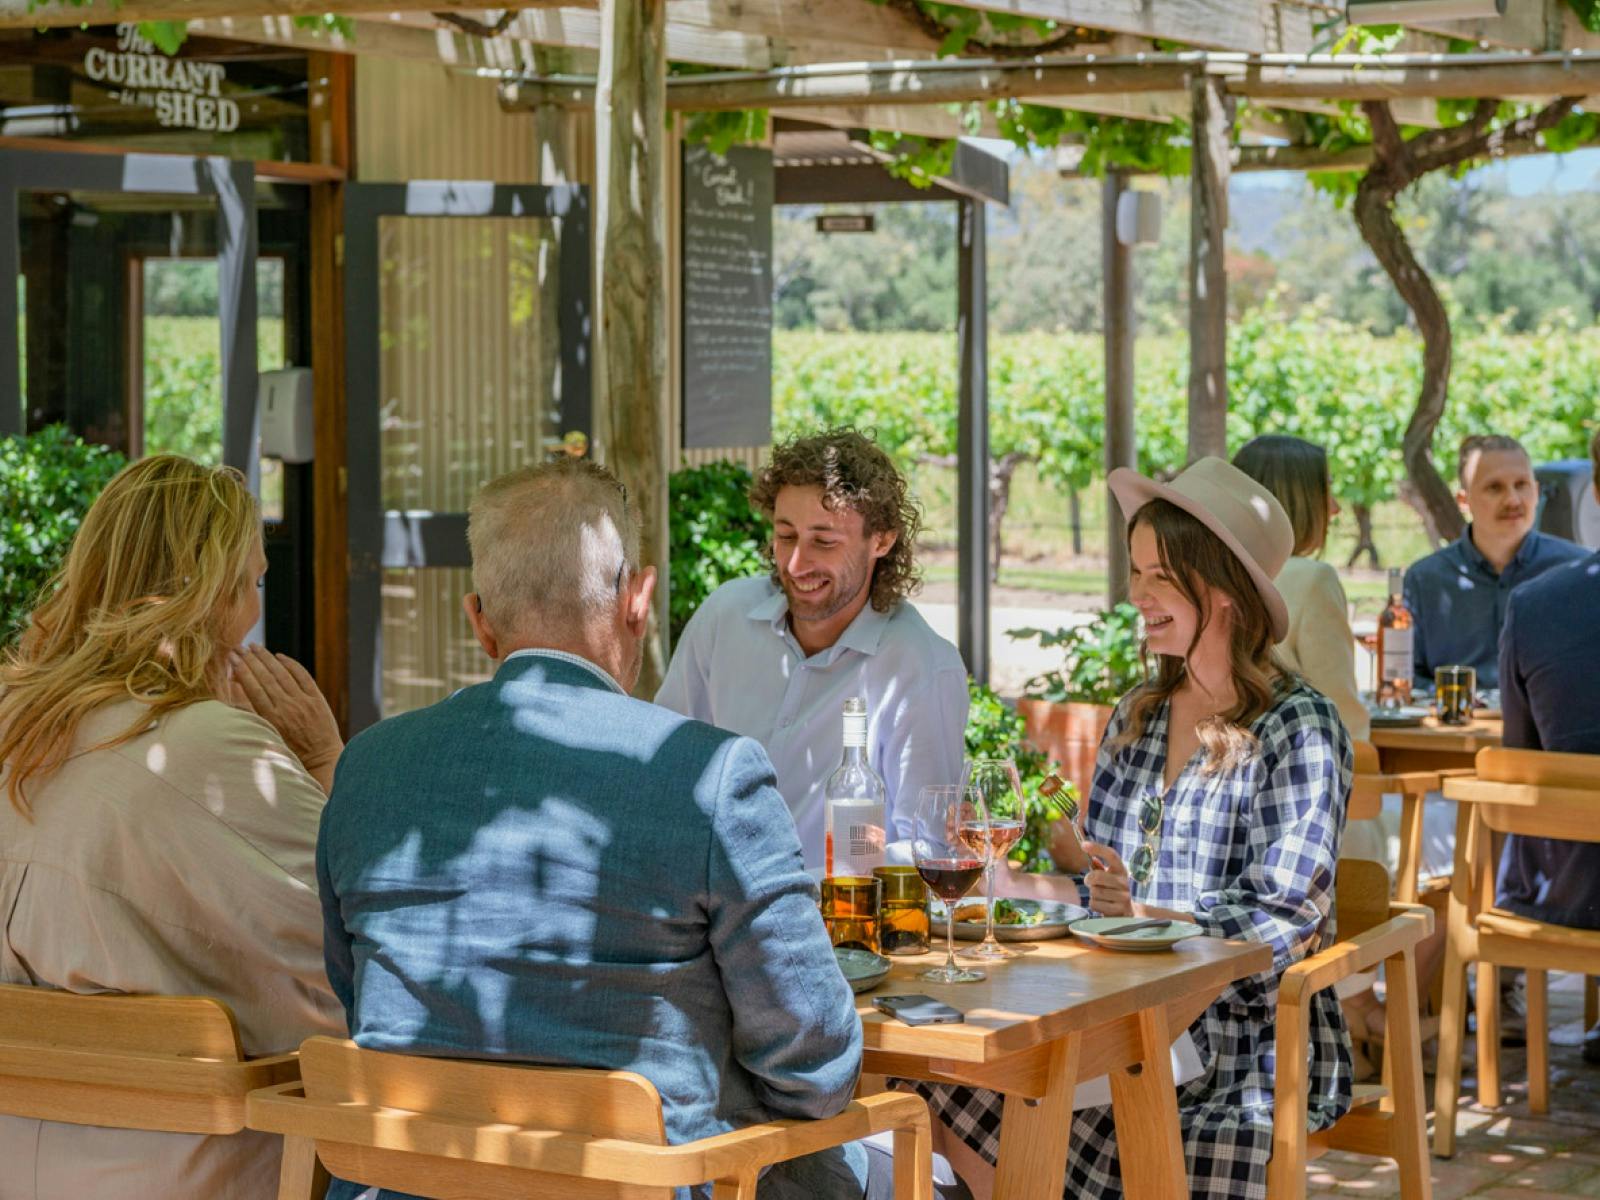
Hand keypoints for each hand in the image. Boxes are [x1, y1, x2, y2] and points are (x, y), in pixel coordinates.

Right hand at [228, 644, 343, 776]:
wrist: (322, 758)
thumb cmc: (290, 751)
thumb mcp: (268, 736)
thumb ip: (253, 716)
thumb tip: (236, 694)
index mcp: (272, 718)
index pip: (253, 689)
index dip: (242, 671)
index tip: (231, 658)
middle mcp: (287, 707)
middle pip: (265, 678)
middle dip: (250, 660)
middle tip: (238, 647)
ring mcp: (304, 702)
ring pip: (282, 673)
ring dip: (267, 658)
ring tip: (255, 646)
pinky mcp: (317, 699)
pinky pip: (303, 676)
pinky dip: (291, 664)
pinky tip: (280, 656)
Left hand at [1081, 841, 1133, 916]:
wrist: (1128, 912)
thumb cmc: (1113, 890)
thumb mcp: (1109, 877)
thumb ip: (1099, 867)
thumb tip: (1091, 857)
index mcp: (1121, 870)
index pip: (1111, 855)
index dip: (1097, 848)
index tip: (1083, 844)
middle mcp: (1124, 882)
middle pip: (1097, 876)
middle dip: (1089, 879)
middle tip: (1089, 881)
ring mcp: (1123, 897)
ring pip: (1095, 891)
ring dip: (1092, 894)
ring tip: (1100, 896)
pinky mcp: (1119, 910)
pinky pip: (1095, 904)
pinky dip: (1094, 905)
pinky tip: (1102, 905)